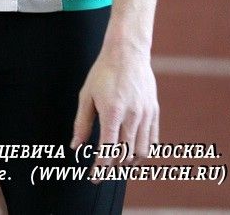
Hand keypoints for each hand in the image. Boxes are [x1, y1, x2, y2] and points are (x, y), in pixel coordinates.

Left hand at [71, 43, 158, 178]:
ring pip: (141, 151)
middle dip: (113, 168)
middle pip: (125, 154)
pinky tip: (133, 153)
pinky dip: (143, 151)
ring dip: (129, 162)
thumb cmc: (104, 72)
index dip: (100, 168)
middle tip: (104, 172)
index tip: (94, 177)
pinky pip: (152, 140)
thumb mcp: (87, 95)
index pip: (108, 150)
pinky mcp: (154, 111)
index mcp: (113, 112)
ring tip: (118, 163)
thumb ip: (82, 123)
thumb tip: (76, 147)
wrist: (127, 52)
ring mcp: (145, 114)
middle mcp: (132, 116)